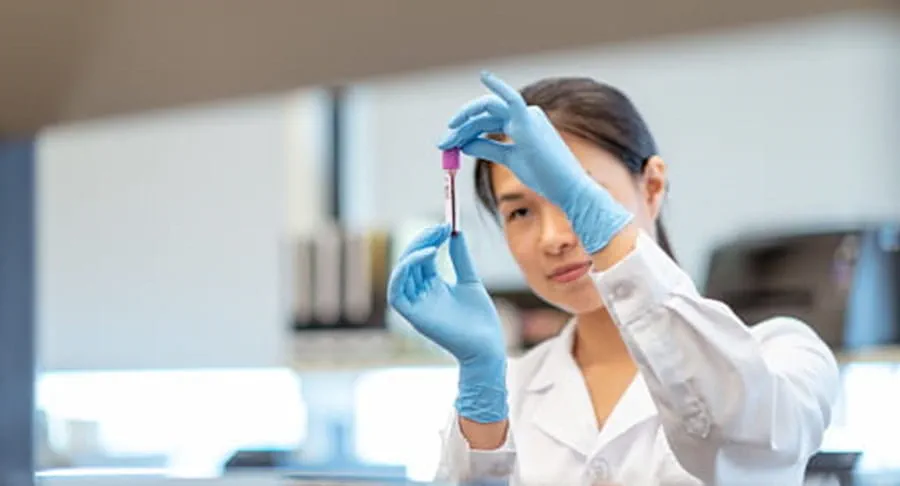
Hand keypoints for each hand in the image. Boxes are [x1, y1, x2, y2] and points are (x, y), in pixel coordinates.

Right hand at [388, 224, 507, 422]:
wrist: (488, 345)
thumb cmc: (480, 319)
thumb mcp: (470, 280)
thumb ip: (460, 258)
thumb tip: (456, 232)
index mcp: (432, 286)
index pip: (422, 256)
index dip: (430, 238)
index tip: (446, 225)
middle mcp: (420, 294)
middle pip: (409, 261)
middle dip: (422, 240)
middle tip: (441, 227)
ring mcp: (415, 305)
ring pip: (400, 272)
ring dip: (413, 251)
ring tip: (435, 239)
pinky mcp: (413, 316)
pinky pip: (396, 292)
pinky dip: (405, 270)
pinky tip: (426, 255)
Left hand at [438, 71, 632, 253]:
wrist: (566, 188)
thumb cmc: (545, 176)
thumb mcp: (510, 159)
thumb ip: (488, 148)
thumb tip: (464, 143)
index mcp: (522, 123)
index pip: (487, 120)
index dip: (465, 129)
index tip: (448, 143)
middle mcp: (525, 115)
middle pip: (484, 115)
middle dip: (460, 126)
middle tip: (442, 142)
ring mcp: (527, 116)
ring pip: (487, 111)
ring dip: (464, 122)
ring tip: (447, 139)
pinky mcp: (528, 122)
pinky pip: (510, 99)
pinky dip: (497, 86)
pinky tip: (485, 75)